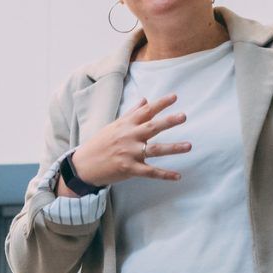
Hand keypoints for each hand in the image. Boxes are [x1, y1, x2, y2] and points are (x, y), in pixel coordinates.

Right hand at [61, 94, 191, 193]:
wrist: (84, 165)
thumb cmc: (100, 143)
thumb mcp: (115, 126)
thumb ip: (132, 113)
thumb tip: (145, 100)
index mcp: (126, 125)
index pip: (146, 111)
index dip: (160, 104)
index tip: (175, 97)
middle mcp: (129, 137)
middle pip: (152, 127)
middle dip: (168, 121)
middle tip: (183, 116)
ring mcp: (129, 153)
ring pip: (155, 150)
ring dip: (173, 148)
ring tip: (189, 145)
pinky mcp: (129, 169)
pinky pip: (151, 172)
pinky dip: (165, 174)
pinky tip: (178, 176)